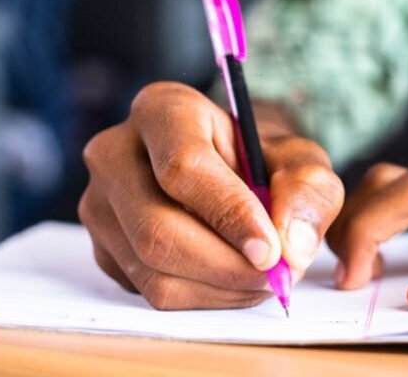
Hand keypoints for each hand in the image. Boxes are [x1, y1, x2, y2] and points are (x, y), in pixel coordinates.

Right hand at [79, 82, 343, 308]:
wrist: (227, 173)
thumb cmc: (258, 161)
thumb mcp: (298, 161)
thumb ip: (307, 190)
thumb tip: (291, 245)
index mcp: (161, 110)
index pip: (183, 168)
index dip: (230, 215)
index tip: (272, 250)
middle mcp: (114, 153)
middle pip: (157, 230)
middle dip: (226, 266)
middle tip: (276, 277)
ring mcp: (100, 204)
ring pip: (152, 271)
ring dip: (219, 288)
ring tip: (260, 276)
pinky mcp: (102, 248)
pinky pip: (149, 292)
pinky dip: (202, 297)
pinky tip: (230, 278)